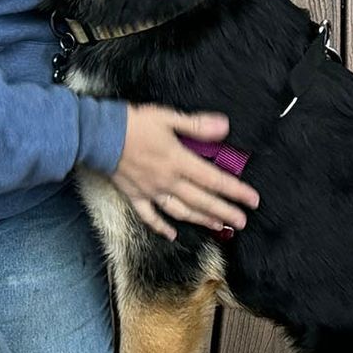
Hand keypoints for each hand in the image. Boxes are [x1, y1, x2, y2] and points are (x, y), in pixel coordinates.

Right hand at [110, 105, 260, 239]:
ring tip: (218, 227)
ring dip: (201, 220)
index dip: (236, 191)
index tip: (253, 200)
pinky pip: (150, 216)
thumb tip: (224, 127)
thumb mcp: (168, 118)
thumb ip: (196, 126)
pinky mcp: (135, 196)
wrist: (99, 136)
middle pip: (202, 201)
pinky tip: (172, 234)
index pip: (215, 180)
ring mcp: (151, 191)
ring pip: (181, 211)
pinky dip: (161, 227)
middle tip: (242, 222)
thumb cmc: (134, 124)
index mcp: (179, 162)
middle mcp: (168, 181)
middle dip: (225, 212)